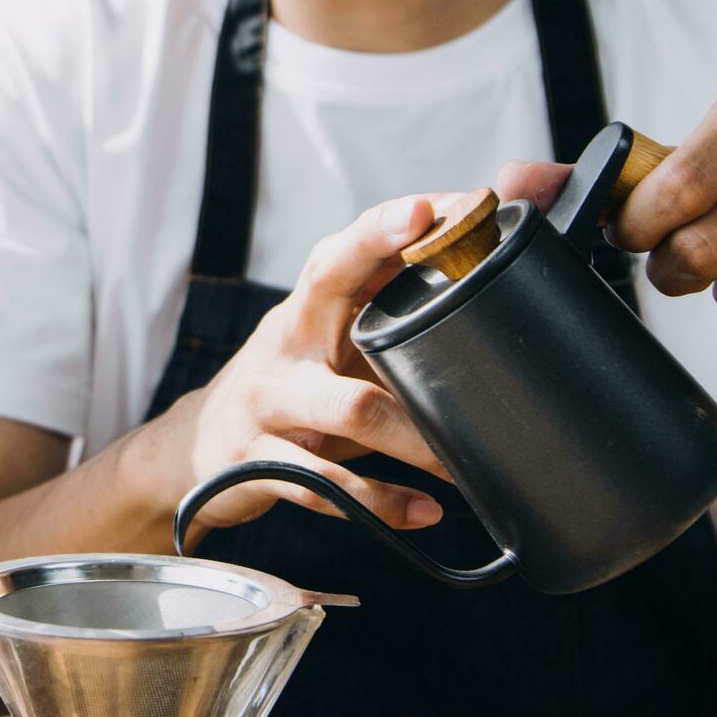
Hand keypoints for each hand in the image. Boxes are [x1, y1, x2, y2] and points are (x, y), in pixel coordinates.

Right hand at [146, 194, 455, 532]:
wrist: (200, 447)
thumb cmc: (298, 383)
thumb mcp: (342, 340)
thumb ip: (410, 299)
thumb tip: (515, 215)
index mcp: (312, 303)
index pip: (349, 248)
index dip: (386, 225)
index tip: (429, 205)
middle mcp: (287, 337)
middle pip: (329, 281)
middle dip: (378, 251)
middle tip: (430, 238)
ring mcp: (269, 399)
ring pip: (349, 406)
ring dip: (413, 437)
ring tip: (461, 461)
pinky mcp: (259, 461)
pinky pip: (326, 486)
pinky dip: (380, 503)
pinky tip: (423, 512)